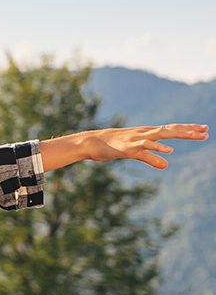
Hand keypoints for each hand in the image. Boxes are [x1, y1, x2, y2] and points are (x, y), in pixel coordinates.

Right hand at [86, 123, 208, 169]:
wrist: (91, 143)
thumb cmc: (112, 147)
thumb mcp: (134, 154)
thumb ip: (150, 158)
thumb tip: (166, 165)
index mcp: (147, 134)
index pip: (171, 129)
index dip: (187, 129)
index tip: (204, 130)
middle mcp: (145, 133)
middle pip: (171, 130)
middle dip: (189, 130)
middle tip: (206, 131)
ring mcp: (137, 138)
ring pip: (161, 134)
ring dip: (178, 134)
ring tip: (194, 135)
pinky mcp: (129, 146)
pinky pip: (145, 146)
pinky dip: (157, 148)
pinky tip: (169, 151)